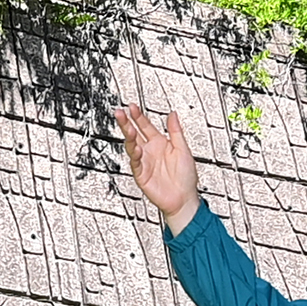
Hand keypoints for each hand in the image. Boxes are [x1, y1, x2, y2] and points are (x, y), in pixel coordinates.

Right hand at [112, 100, 198, 230]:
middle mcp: (150, 151)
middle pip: (135, 134)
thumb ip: (175, 131)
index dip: (139, 116)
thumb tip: (172, 114)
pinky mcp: (142, 174)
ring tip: (126, 126)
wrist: (184, 198)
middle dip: (127, 123)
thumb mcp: (183, 148)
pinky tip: (136, 148)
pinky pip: (136, 162)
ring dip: (128, 136)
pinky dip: (135, 155)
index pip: (146, 126)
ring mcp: (145, 162)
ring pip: (132, 146)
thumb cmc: (186, 177)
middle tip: (120, 112)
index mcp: (160, 143)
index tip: (132, 107)